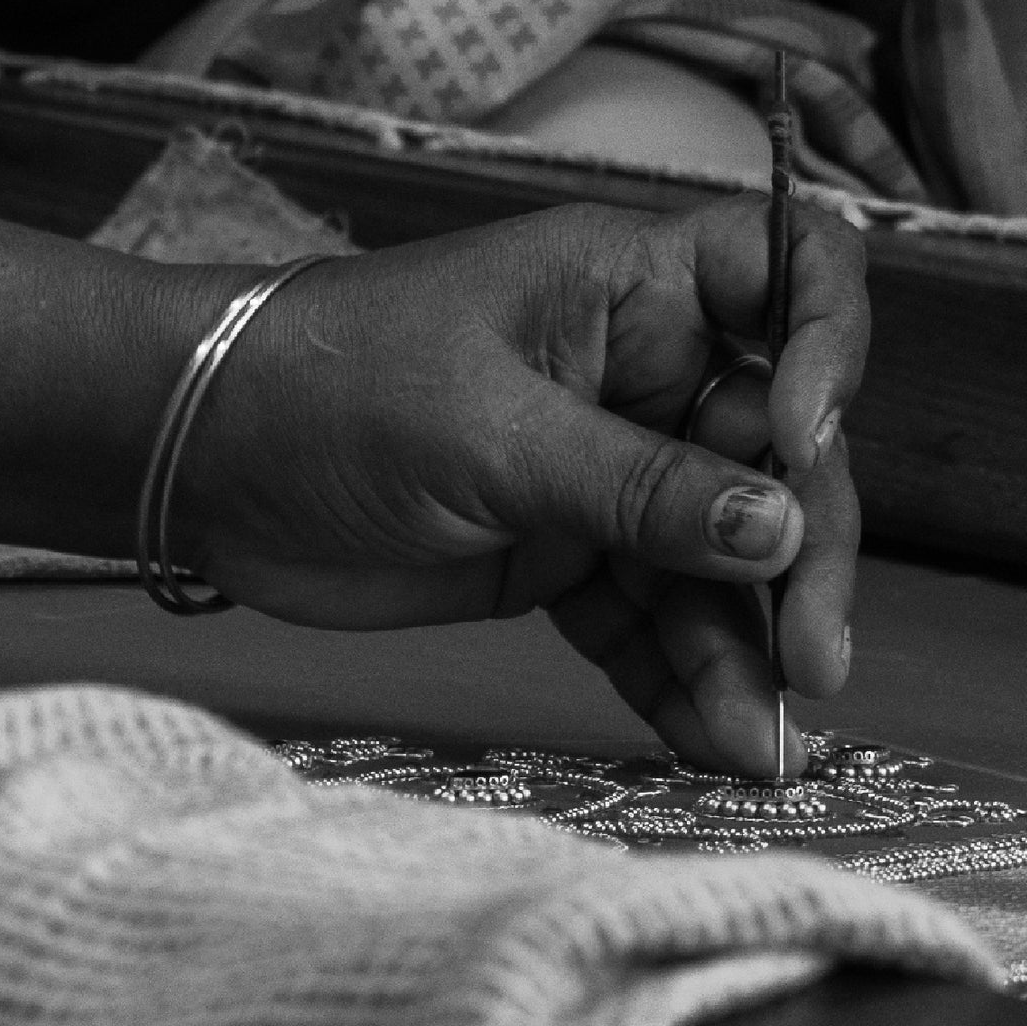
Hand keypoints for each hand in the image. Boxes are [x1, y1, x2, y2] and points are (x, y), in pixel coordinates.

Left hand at [173, 196, 864, 776]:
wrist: (195, 465)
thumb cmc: (326, 388)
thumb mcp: (491, 434)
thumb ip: (639, 489)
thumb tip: (781, 530)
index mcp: (628, 287)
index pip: (790, 277)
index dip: (831, 351)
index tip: (808, 443)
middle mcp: (636, 371)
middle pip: (776, 455)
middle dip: (802, 558)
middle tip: (812, 661)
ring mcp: (602, 470)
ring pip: (719, 560)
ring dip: (746, 650)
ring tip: (761, 748)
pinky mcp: (558, 555)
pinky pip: (648, 619)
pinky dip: (680, 681)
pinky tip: (712, 747)